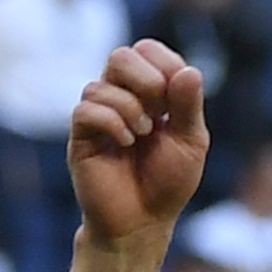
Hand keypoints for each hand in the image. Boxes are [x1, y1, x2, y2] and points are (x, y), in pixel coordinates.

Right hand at [65, 41, 212, 249]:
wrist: (142, 221)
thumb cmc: (168, 182)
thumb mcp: (190, 143)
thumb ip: (188, 106)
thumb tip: (190, 70)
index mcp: (150, 93)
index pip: (148, 51)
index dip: (164, 64)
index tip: (176, 98)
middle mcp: (120, 97)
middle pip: (121, 55)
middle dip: (146, 79)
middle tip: (159, 110)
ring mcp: (98, 114)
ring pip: (102, 84)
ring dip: (131, 109)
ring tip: (143, 136)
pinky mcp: (80, 135)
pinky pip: (87, 109)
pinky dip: (112, 122)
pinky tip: (125, 143)